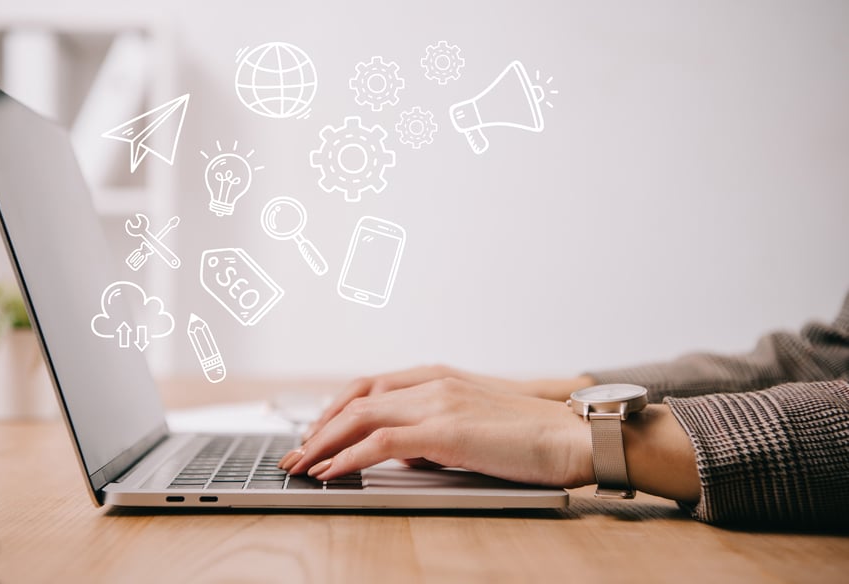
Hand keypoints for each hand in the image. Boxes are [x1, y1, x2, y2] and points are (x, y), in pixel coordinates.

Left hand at [305, 364, 594, 438]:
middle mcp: (432, 383)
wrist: (574, 436)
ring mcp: (438, 402)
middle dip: (318, 428)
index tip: (314, 435)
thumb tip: (401, 454)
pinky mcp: (445, 430)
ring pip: (360, 416)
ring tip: (301, 467)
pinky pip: (380, 442)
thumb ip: (433, 433)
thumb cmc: (532, 437)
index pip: (369, 387)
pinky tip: (331, 473)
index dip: (334, 411)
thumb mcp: (473, 427)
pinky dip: (348, 457)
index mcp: (438, 377)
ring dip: (323, 443)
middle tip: (294, 455)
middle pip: (355, 399)